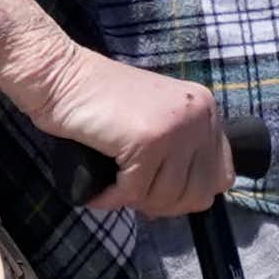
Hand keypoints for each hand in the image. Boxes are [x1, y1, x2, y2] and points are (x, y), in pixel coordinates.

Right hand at [2, 35, 230, 217]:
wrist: (58, 75)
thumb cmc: (97, 102)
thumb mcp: (155, 119)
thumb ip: (181, 151)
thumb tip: (189, 203)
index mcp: (205, 110)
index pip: (220, 177)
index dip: (185, 193)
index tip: (155, 188)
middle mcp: (199, 115)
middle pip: (197, 194)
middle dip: (161, 202)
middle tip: (130, 190)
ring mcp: (176, 126)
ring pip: (166, 197)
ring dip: (134, 200)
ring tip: (112, 185)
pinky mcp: (148, 139)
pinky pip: (135, 192)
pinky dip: (113, 197)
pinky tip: (101, 188)